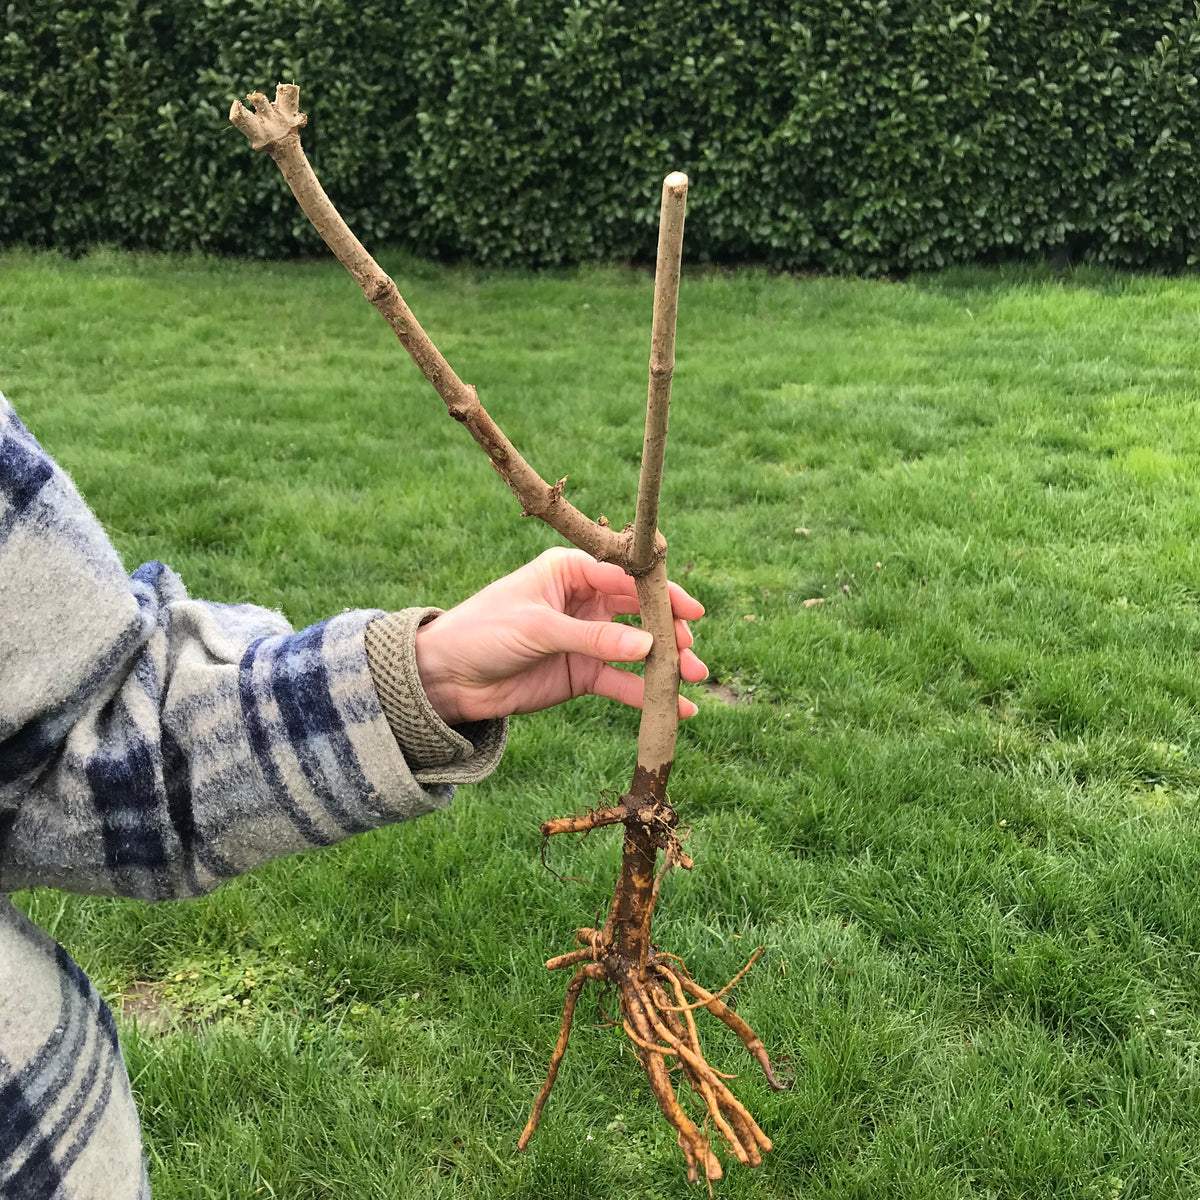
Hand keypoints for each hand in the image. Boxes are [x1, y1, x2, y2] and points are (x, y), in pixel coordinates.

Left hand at [413, 546, 706, 725]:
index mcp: (571, 570)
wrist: (446, 677)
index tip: (690, 611)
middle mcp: (584, 601)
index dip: (660, 593)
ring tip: (695, 678)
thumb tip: (649, 649)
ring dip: (665, 664)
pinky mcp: (581, 674)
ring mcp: (585, 639)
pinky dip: (645, 695)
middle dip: (669, 630)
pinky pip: (621, 683)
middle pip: (639, 612)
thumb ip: (594, 639)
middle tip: (692, 649)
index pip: (625, 576)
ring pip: (636, 650)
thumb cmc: (483, 631)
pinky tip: (676, 708)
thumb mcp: (538, 628)